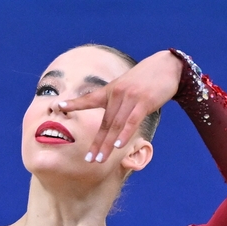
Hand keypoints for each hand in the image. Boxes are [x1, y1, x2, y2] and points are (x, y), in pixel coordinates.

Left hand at [57, 50, 181, 162]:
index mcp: (110, 91)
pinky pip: (132, 121)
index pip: (89, 99)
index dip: (74, 104)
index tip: (59, 107)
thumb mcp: (126, 87)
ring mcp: (130, 98)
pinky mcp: (144, 102)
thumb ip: (117, 103)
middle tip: (89, 159)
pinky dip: (125, 134)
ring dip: (107, 144)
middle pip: (104, 124)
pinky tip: (119, 146)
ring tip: (100, 159)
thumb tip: (112, 121)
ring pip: (116, 126)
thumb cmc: (146, 80)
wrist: (167, 66)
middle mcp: (116, 95)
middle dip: (96, 143)